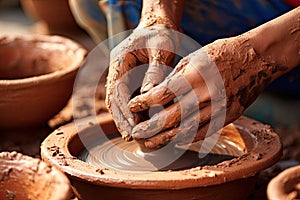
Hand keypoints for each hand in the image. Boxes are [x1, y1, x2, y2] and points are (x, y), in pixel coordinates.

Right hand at [106, 23, 178, 140]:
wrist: (160, 27)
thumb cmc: (162, 35)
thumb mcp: (161, 48)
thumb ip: (154, 71)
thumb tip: (148, 96)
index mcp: (120, 59)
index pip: (117, 87)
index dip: (124, 107)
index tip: (133, 123)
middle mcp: (118, 69)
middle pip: (114, 98)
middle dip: (121, 118)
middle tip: (130, 136)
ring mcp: (122, 75)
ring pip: (118, 101)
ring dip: (124, 119)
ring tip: (132, 136)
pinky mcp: (130, 81)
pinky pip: (128, 100)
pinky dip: (132, 113)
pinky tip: (139, 126)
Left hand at [128, 36, 273, 148]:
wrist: (256, 59)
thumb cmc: (222, 54)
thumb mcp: (194, 57)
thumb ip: (175, 78)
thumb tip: (156, 95)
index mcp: (195, 76)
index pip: (163, 94)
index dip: (144, 103)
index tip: (133, 106)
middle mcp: (206, 95)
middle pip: (172, 117)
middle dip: (151, 128)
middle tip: (136, 134)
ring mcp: (219, 108)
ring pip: (186, 130)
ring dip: (165, 139)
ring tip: (149, 143)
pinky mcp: (228, 116)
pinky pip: (204, 132)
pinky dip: (186, 139)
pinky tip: (173, 141)